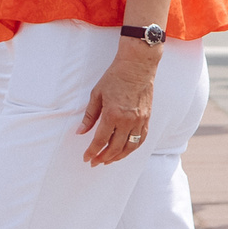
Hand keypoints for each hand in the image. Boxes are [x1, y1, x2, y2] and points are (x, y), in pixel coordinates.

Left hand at [78, 46, 158, 165]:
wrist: (137, 66)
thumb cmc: (115, 77)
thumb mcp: (96, 95)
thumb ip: (89, 116)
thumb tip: (80, 132)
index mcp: (112, 114)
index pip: (100, 141)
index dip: (92, 152)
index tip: (86, 158)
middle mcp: (127, 120)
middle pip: (115, 147)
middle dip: (103, 158)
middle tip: (95, 162)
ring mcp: (139, 120)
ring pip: (130, 146)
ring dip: (119, 156)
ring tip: (109, 160)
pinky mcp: (147, 118)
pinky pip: (141, 138)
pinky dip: (133, 147)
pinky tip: (126, 150)